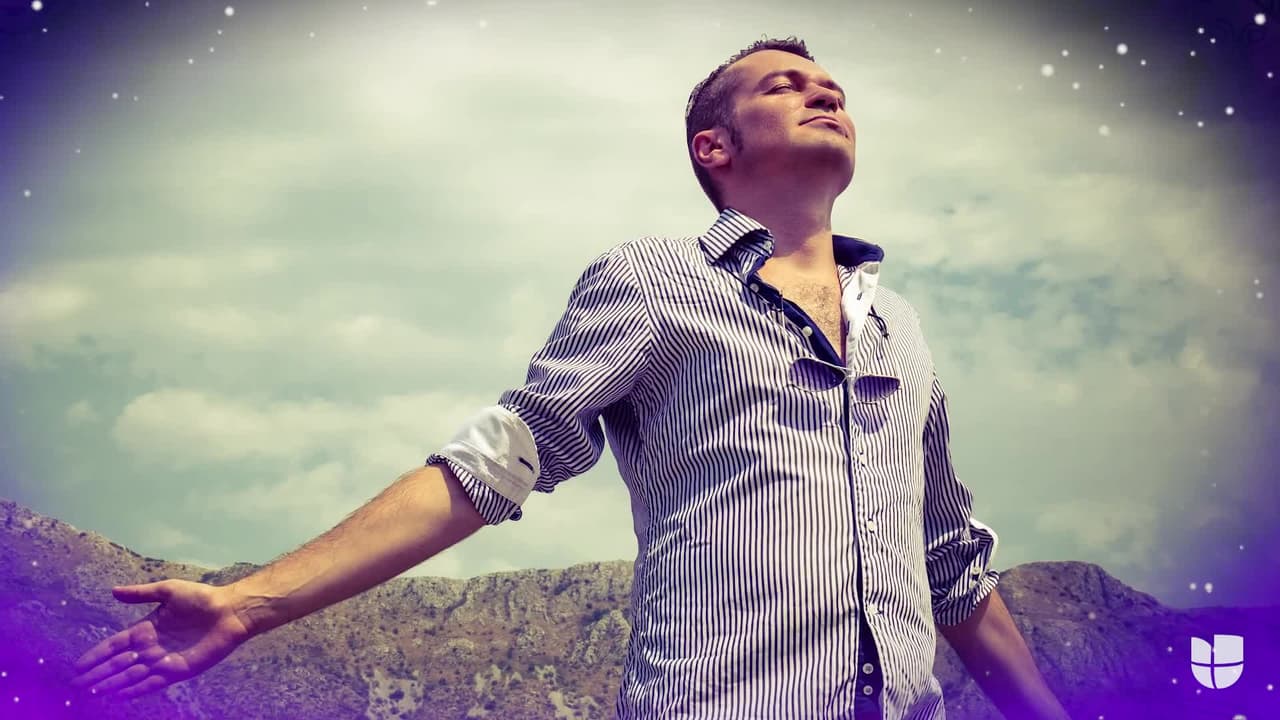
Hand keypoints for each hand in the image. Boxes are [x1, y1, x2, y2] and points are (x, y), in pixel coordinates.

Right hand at [70, 579, 254, 699]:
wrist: (229, 611)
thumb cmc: (201, 598)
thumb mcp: (168, 591)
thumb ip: (141, 594)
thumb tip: (113, 592)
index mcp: (147, 628)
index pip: (115, 645)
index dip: (97, 654)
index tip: (78, 665)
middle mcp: (151, 647)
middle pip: (118, 663)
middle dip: (97, 674)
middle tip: (76, 685)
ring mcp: (163, 660)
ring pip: (130, 676)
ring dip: (111, 684)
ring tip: (91, 693)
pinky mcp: (177, 670)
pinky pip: (151, 683)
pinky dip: (134, 690)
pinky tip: (118, 696)